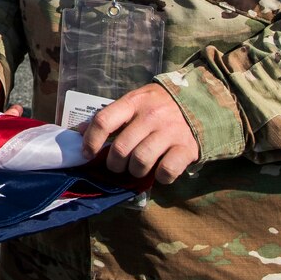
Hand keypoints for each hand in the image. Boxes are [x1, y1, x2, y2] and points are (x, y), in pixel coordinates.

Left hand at [78, 83, 199, 182]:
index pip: (104, 121)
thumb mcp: (134, 102)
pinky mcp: (187, 148)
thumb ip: (111, 116)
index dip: (91, 141)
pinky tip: (160, 170)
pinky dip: (160, 177)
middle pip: (121, 148)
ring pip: (141, 161)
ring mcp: (171, 132)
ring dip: (134, 171)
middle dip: (114, 164)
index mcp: (134, 102)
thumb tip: (78, 133)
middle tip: (118, 165)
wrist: (202, 102)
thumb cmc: (159, 105)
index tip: (88, 153)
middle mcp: (152, 116)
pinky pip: (166, 171)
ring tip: (137, 168)